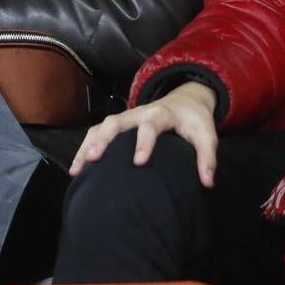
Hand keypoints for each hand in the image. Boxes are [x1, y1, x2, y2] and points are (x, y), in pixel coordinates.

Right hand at [69, 81, 219, 185]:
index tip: (139, 162)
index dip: (144, 142)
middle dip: (104, 139)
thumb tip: (208, 183)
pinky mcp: (119, 124)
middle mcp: (139, 113)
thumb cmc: (194, 121)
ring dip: (88, 145)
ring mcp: (126, 117)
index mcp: (162, 113)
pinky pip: (97, 132)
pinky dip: (85, 147)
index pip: (151, 125)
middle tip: (94, 159)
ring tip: (77, 169)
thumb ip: (207, 157)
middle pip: (116, 121)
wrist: (185, 101)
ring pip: (102, 126)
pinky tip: (77, 169)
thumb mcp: (207, 134)